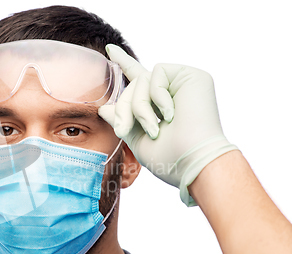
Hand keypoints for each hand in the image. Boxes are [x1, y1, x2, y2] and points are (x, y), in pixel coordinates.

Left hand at [99, 44, 237, 205]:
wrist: (193, 161)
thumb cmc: (169, 158)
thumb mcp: (137, 139)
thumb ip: (122, 121)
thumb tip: (104, 108)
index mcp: (161, 106)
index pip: (140, 81)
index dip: (124, 63)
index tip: (110, 50)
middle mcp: (173, 92)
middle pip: (134, 85)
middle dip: (123, 108)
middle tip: (123, 130)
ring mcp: (183, 83)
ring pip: (142, 79)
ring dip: (138, 106)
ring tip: (153, 129)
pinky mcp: (192, 75)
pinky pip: (158, 72)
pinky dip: (157, 95)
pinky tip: (171, 115)